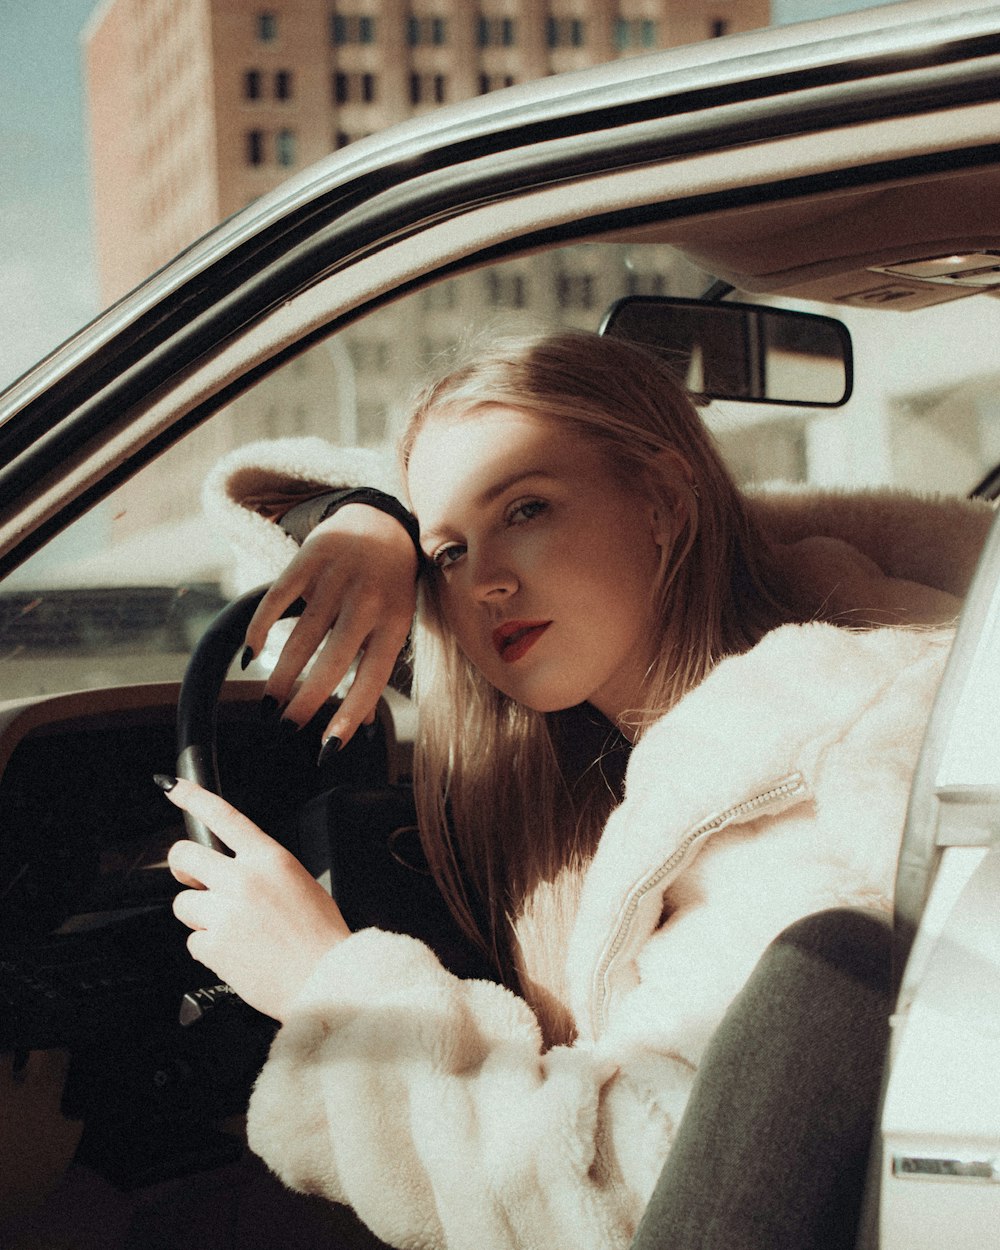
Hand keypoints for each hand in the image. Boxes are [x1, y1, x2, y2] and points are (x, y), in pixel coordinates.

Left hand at [163, 777, 350, 1020]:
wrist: (326, 978)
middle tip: (195, 880)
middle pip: (184, 855)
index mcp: (269, 859)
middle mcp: (242, 879)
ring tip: (232, 930)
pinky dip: (209, 948)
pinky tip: (236, 953)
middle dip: (183, 868)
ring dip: (200, 915)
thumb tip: (234, 873)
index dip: (193, 798)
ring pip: (183, 903)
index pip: (223, 817)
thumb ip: (263, 871)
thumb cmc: (320, 936)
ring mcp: (224, 912)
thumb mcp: (300, 883)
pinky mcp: (212, 945)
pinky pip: (193, 941)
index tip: (173, 788)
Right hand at [247, 504, 417, 746]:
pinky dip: (260, 629)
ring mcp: (339, 577)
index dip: (349, 717)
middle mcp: (369, 601)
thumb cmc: (389, 586)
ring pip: (302, 637)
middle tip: (285, 727)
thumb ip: (375, 665)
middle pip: (333, 661)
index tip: (325, 749)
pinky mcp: (311, 557)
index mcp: (395, 622)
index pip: (371, 678)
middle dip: (305, 701)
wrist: (381, 520)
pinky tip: (252, 655)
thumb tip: (360, 726)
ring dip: (281, 676)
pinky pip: (277, 599)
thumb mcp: (395, 622)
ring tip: (268, 703)